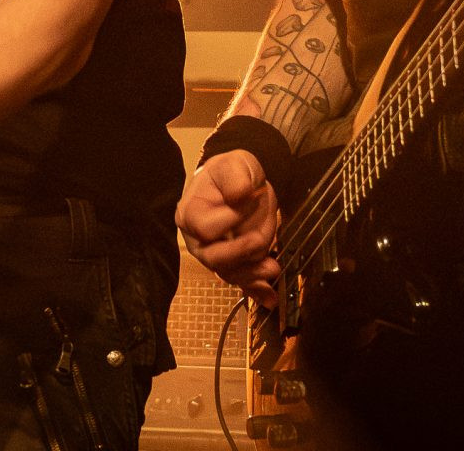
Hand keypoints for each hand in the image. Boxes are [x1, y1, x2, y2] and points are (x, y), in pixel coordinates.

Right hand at [175, 150, 279, 307]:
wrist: (239, 185)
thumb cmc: (231, 174)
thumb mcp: (233, 164)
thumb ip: (235, 175)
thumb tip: (240, 194)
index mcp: (190, 214)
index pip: (206, 228)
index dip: (231, 218)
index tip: (252, 199)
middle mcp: (197, 240)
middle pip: (214, 258)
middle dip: (242, 252)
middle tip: (262, 239)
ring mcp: (213, 255)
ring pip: (229, 274)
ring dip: (252, 274)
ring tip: (273, 269)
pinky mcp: (231, 265)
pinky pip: (241, 282)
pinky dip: (256, 291)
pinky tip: (269, 298)